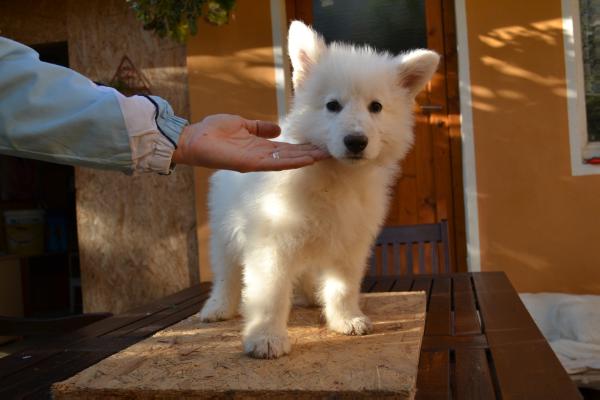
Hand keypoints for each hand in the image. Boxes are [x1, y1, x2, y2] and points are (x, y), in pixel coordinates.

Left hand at [172, 114, 328, 171]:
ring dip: (306, 158)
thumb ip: (259, 127)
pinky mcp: (250, 163)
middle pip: (291, 156)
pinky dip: (291, 161)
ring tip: (325, 155)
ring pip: (287, 161)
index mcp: (260, 147)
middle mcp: (261, 157)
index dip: (303, 146)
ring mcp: (257, 161)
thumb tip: (278, 128)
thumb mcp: (241, 124)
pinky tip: (306, 159)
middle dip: (310, 154)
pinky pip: (275, 162)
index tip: (320, 143)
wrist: (194, 139)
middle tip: (332, 151)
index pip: (287, 148)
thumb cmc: (213, 132)